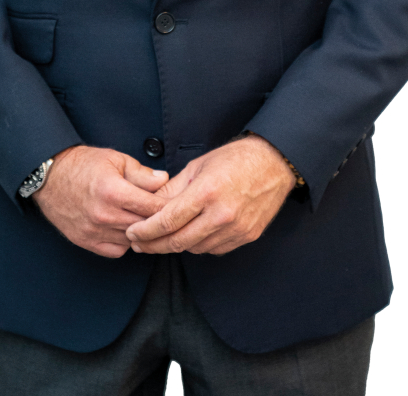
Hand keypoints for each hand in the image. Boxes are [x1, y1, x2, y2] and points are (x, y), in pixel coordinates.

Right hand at [34, 146, 168, 257]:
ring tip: (143, 218)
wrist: (50, 176)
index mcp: (113, 191)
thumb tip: (164, 180)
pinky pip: (116, 251)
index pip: (153, 207)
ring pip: (133, 241)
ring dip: (141, 232)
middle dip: (158, 220)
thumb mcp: (115, 159)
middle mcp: (104, 215)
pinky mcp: (86, 241)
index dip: (167, 205)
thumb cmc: (82, 164)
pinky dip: (125, 242)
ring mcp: (94, 231)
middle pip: (145, 226)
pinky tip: (125, 228)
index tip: (175, 203)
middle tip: (165, 213)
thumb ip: (141, 173)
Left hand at [125, 135, 294, 255]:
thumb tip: (148, 206)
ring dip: (176, 245)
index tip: (133, 233)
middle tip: (139, 244)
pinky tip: (192, 234)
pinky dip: (199, 244)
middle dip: (154, 245)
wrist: (274, 163)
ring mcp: (236, 229)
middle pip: (178, 241)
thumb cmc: (234, 159)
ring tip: (163, 238)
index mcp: (206, 192)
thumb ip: (172, 189)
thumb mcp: (197, 166)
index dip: (146, 231)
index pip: (168, 221)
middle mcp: (221, 214)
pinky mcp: (247, 236)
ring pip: (195, 248)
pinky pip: (214, 249)